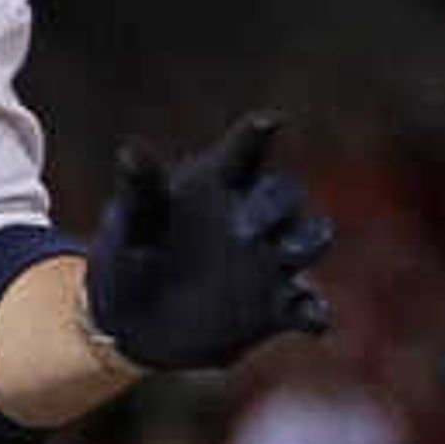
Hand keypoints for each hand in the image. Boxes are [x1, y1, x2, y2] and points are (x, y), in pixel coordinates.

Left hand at [82, 111, 334, 372]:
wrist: (132, 322)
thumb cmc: (131, 256)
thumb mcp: (132, 223)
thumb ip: (140, 189)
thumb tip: (129, 151)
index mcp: (216, 185)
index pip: (243, 151)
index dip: (256, 135)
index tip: (268, 122)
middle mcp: (252, 216)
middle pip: (283, 194)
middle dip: (273, 205)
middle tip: (241, 228)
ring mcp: (270, 260)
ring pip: (311, 239)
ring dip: (306, 242)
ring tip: (286, 253)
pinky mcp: (276, 307)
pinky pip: (309, 305)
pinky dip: (315, 310)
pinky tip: (312, 318)